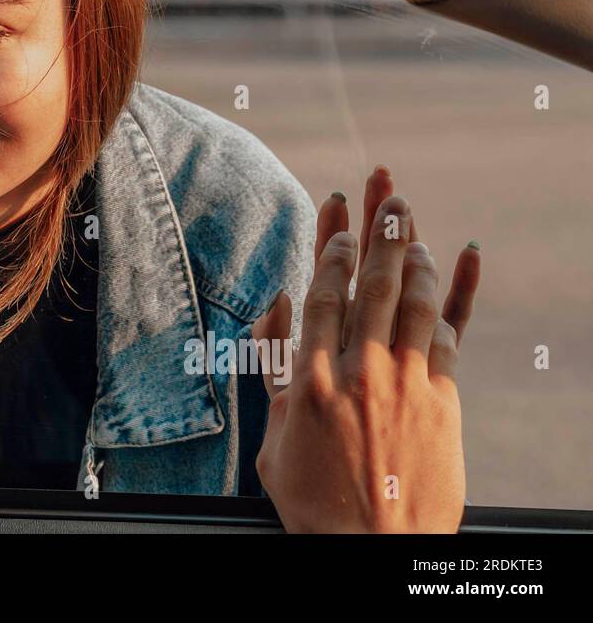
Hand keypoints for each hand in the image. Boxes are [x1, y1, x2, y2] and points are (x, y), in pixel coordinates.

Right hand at [251, 166, 481, 531]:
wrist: (372, 548)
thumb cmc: (313, 495)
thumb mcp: (272, 434)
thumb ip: (272, 367)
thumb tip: (275, 306)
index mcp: (311, 378)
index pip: (324, 291)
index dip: (332, 246)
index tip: (336, 213)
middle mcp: (360, 370)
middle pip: (372, 282)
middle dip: (379, 229)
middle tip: (384, 190)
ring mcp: (406, 382)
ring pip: (414, 298)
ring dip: (414, 250)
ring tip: (411, 219)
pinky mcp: (443, 399)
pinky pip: (453, 332)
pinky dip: (460, 290)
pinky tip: (466, 253)